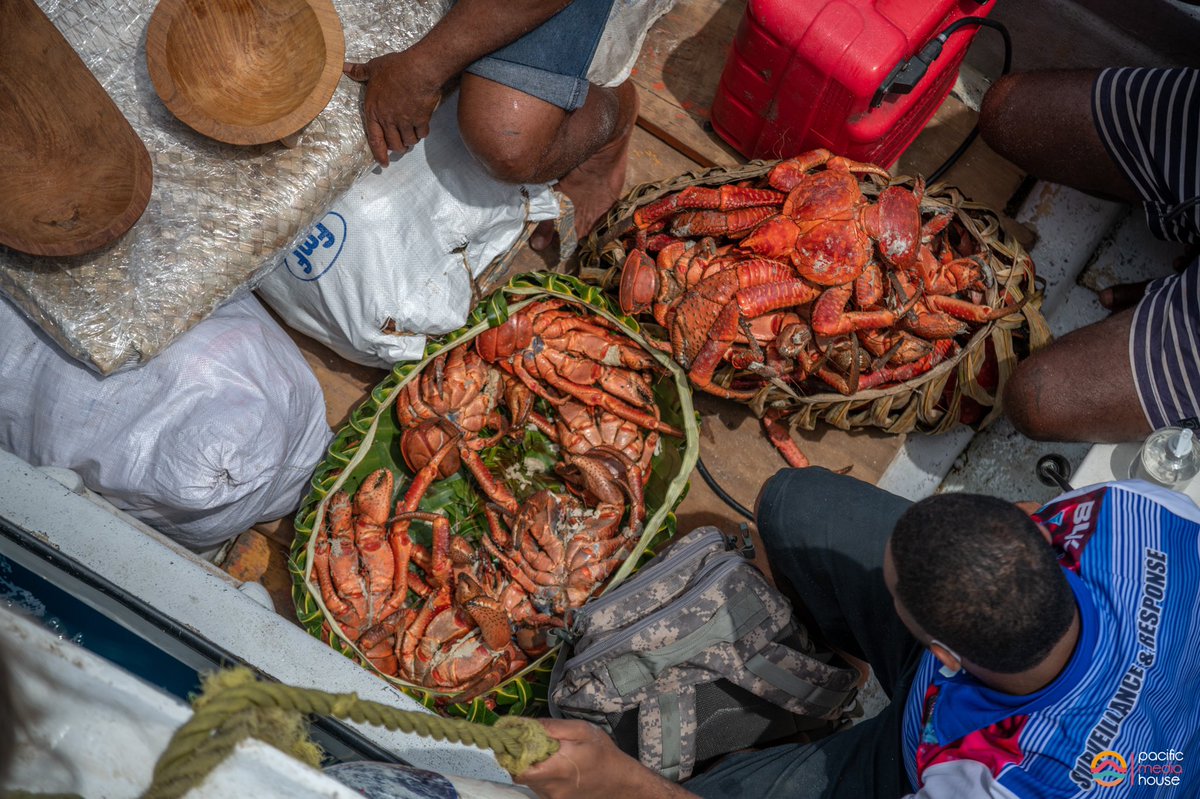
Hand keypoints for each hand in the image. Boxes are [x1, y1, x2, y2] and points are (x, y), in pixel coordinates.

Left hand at [344, 49, 443, 165]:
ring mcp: (405, 122)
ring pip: (408, 141)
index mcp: (374, 110)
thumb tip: (344, 67)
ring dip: (410, 141)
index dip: (379, 153)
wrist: (418, 70)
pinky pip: (422, 134)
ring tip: (412, 137)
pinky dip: (422, 133)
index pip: (374, 138)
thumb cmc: (395, 68)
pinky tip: (422, 128)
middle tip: (401, 146)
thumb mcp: (374, 67)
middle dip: (398, 147)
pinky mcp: (420, 120)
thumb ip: (360, 71)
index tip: (383, 163)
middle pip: (394, 144)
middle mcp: (388, 120)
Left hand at [515, 719, 692, 798]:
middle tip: (530, 742)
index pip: (517, 769)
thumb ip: (551, 727)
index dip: (511, 754)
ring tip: (548, 753)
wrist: (621, 782)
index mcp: (555, 770)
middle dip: (521, 757)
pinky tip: (556, 765)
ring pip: (530, 781)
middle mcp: (551, 789)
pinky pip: (541, 787)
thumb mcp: (581, 731)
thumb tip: (522, 723)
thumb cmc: (602, 753)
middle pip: (521, 775)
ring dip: (532, 766)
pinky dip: (542, 775)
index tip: (512, 739)